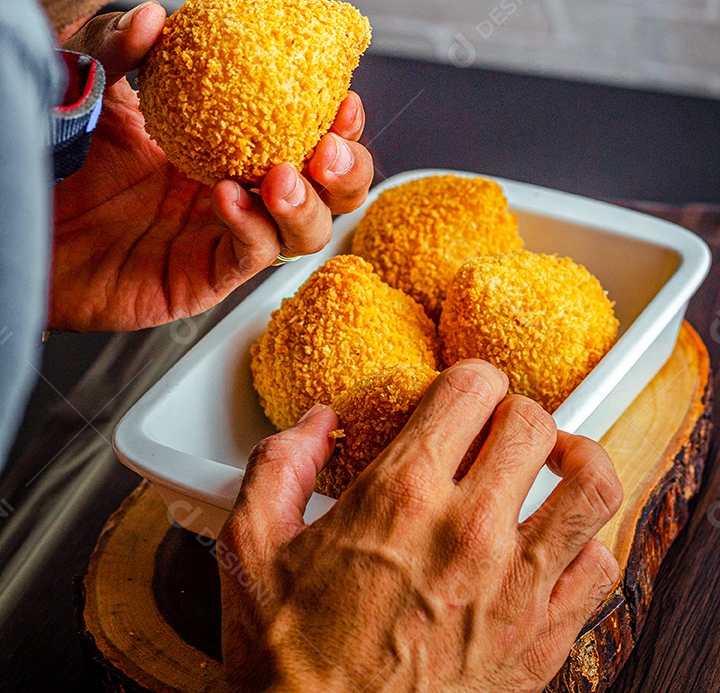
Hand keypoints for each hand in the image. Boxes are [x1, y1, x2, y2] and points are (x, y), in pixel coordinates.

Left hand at [51, 2, 372, 331]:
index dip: (340, 121)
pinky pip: (249, 258)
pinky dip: (251, 229)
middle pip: (330, 191)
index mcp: (230, 142)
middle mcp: (238, 190)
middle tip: (329, 144)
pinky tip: (228, 198)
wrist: (16, 213)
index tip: (343, 96)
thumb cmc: (55, 152)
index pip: (309, 134)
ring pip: (305, 234)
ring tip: (285, 175)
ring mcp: (222, 236)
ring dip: (310, 205)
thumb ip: (121, 46)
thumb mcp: (90, 81)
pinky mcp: (199, 277)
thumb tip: (157, 17)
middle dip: (347, 169)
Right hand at [219, 360, 621, 692]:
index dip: (470, 379)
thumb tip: (317, 423)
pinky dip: (588, 541)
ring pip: (591, 484)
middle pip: (535, 422)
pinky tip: (556, 540)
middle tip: (496, 432)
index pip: (474, 388)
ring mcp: (515, 586)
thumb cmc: (291, 661)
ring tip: (552, 465)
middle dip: (514, 414)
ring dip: (575, 461)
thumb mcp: (253, 546)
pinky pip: (601, 566)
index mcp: (400, 494)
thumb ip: (280, 463)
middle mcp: (469, 531)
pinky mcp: (543, 639)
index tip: (463, 396)